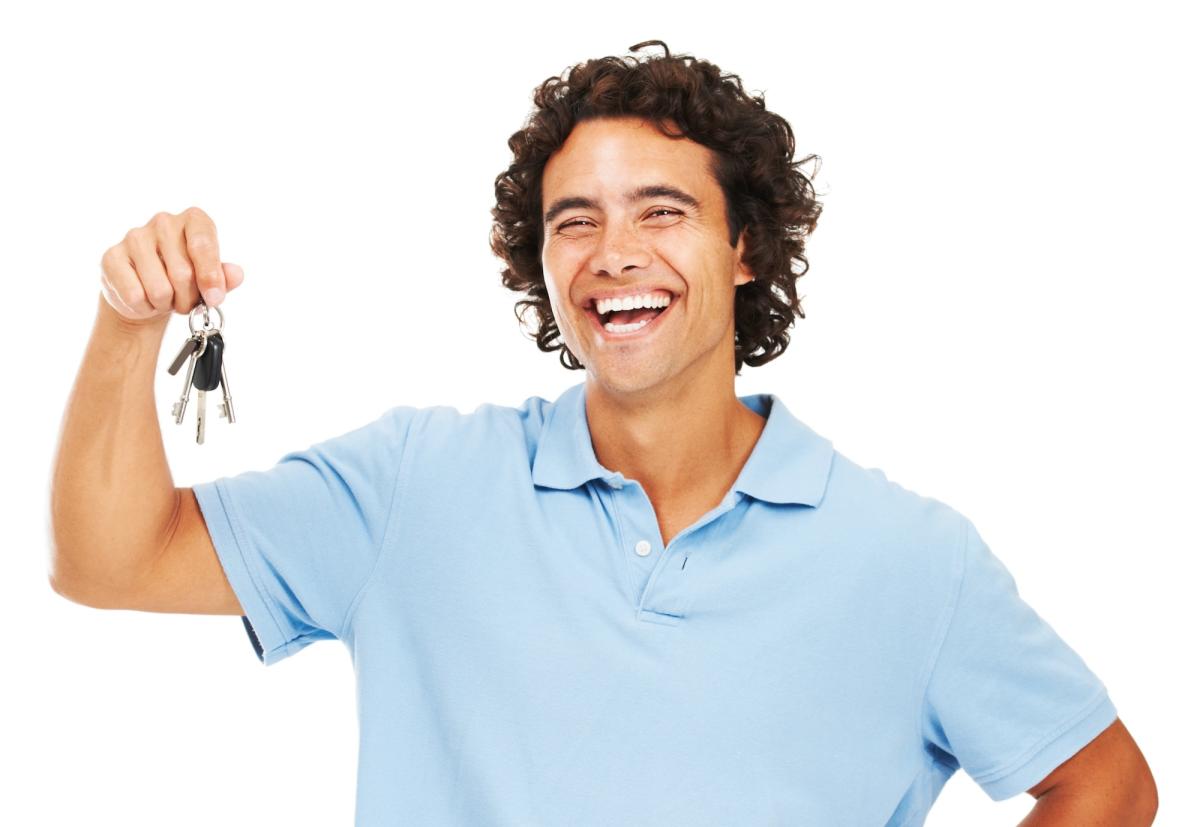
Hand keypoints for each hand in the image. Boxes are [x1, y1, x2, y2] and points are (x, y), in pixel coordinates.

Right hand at [99, 206, 244, 324]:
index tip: (214, 298)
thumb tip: (235, 274)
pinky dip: (144, 308)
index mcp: (194, 220)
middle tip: (185, 301)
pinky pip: (134, 295)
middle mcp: (163, 221)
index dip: (210, 276)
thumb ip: (226, 277)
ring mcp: (135, 237)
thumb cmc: (185, 281)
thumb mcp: (210, 279)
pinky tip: (144, 299)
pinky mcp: (111, 256)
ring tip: (165, 298)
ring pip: (159, 288)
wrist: (147, 292)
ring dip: (166, 304)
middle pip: (183, 273)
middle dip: (188, 299)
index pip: (203, 244)